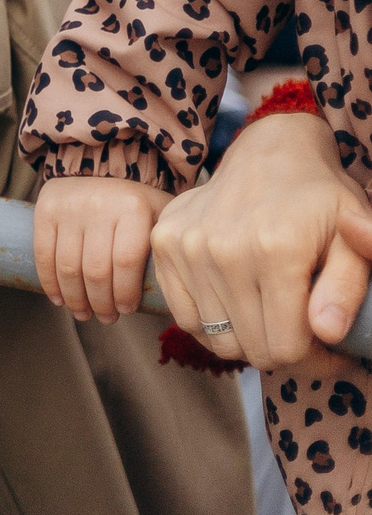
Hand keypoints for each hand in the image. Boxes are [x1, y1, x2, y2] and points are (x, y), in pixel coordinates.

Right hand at [33, 174, 171, 323]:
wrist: (99, 164)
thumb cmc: (136, 202)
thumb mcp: (160, 215)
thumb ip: (164, 247)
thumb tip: (176, 292)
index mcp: (133, 208)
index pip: (126, 263)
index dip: (125, 293)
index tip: (127, 310)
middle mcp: (99, 206)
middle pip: (96, 270)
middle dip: (100, 302)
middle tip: (106, 318)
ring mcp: (69, 208)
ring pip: (68, 267)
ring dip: (75, 298)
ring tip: (83, 313)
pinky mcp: (45, 210)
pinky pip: (43, 254)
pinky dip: (49, 282)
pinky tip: (59, 298)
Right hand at [149, 112, 371, 368]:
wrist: (270, 153)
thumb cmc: (320, 199)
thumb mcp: (354, 238)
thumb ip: (347, 289)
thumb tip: (327, 332)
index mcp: (276, 249)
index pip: (287, 347)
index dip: (316, 361)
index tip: (331, 351)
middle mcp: (223, 250)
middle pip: (251, 348)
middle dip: (284, 353)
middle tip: (303, 335)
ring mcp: (186, 246)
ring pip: (216, 338)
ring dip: (247, 339)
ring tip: (271, 318)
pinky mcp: (162, 243)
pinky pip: (185, 316)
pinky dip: (213, 323)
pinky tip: (238, 305)